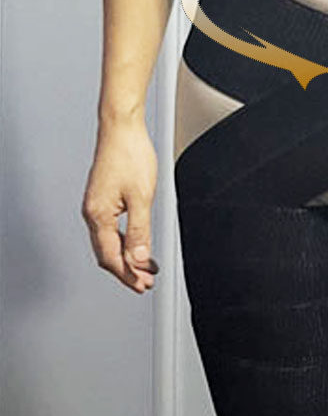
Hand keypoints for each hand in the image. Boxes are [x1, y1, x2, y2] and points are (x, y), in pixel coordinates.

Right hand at [82, 118, 159, 293]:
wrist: (122, 129)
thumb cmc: (131, 156)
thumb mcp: (142, 197)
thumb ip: (140, 230)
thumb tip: (139, 258)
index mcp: (98, 215)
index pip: (111, 257)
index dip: (127, 275)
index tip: (142, 286)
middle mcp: (93, 213)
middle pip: (107, 254)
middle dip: (127, 271)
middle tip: (145, 283)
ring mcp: (96, 206)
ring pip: (110, 243)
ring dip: (128, 258)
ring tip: (146, 269)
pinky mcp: (103, 199)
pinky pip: (112, 229)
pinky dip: (126, 242)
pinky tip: (139, 245)